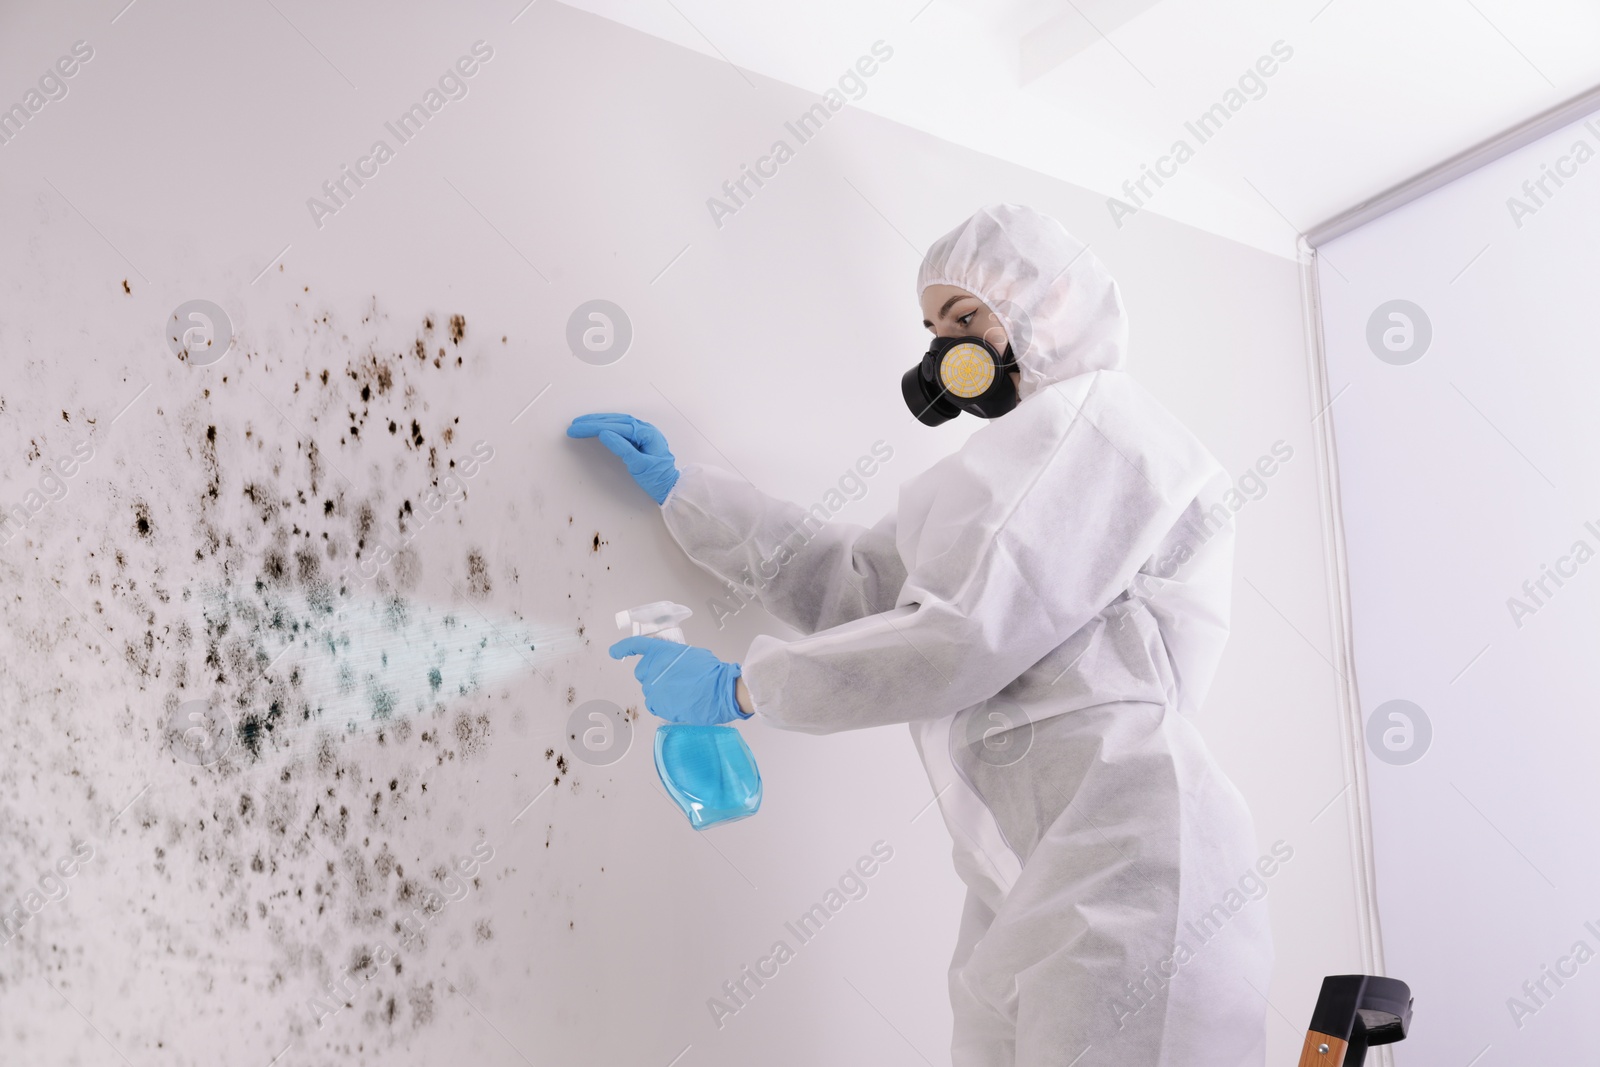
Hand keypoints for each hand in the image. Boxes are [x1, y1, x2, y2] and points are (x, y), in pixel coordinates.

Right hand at [567, 412, 679, 504]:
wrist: (670, 487)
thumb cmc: (658, 478)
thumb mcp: (639, 466)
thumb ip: (622, 448)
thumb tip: (604, 433)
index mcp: (646, 433)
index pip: (615, 426)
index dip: (594, 427)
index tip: (577, 428)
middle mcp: (645, 429)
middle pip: (615, 421)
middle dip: (593, 422)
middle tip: (574, 425)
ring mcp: (642, 433)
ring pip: (617, 422)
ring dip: (599, 421)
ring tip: (582, 423)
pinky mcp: (639, 439)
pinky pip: (620, 427)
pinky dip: (607, 425)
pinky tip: (598, 426)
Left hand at [609, 636, 749, 724]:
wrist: (717, 690)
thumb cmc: (710, 671)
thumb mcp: (691, 654)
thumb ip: (674, 657)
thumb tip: (671, 665)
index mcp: (661, 651)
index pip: (636, 645)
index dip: (623, 648)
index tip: (614, 651)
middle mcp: (652, 668)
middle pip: (641, 672)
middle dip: (651, 674)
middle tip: (670, 678)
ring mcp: (653, 687)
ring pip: (648, 690)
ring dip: (660, 690)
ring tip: (680, 691)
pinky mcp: (657, 704)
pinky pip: (654, 704)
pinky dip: (662, 704)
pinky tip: (677, 701)